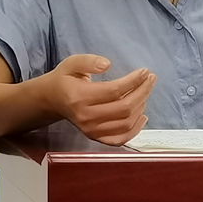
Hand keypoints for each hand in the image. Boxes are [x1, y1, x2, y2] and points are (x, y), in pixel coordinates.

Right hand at [40, 54, 155, 145]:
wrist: (51, 100)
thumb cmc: (64, 79)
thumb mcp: (72, 63)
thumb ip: (89, 61)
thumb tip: (107, 64)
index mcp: (79, 97)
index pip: (114, 91)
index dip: (134, 81)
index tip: (145, 71)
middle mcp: (86, 117)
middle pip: (124, 108)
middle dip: (142, 92)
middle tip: (151, 79)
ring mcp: (91, 131)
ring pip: (125, 123)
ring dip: (141, 106)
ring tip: (145, 91)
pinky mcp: (95, 138)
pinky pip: (120, 139)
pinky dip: (135, 130)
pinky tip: (143, 116)